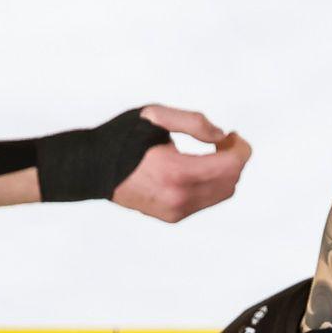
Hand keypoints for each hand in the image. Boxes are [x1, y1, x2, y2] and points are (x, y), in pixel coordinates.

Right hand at [108, 105, 250, 222]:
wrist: (90, 169)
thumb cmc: (122, 138)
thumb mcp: (155, 116)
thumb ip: (193, 122)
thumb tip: (222, 136)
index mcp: (175, 173)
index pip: (231, 166)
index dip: (241, 148)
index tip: (232, 134)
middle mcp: (178, 198)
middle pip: (231, 180)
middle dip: (235, 157)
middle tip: (224, 139)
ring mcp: (175, 211)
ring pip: (222, 193)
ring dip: (226, 170)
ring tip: (213, 151)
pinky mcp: (172, 216)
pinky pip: (207, 200)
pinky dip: (213, 182)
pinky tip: (199, 165)